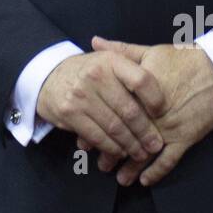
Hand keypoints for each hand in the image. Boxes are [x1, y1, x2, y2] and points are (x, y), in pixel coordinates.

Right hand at [35, 49, 164, 161]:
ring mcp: (81, 95)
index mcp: (110, 61)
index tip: (162, 112)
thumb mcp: (107, 60)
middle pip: (129, 110)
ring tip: (141, 153)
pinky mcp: (70, 113)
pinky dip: (112, 148)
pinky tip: (120, 152)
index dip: (155, 98)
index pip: (141, 79)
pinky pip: (97, 136)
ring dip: (131, 145)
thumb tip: (164, 85)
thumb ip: (133, 66)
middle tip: (155, 145)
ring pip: (114, 127)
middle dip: (146, 132)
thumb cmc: (88, 71)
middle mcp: (96, 75)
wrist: (48, 77)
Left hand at [80, 38, 212, 187]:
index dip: (97, 124)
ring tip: (117, 177)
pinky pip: (169, 160)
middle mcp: (152, 112)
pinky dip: (156, 172)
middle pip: (125, 135)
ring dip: (130, 166)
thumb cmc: (182, 59)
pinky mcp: (186, 137)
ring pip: (144, 152)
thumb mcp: (149, 51)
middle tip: (98, 162)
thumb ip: (120, 51)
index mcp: (139, 91)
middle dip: (110, 150)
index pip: (112, 110)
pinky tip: (143, 181)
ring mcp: (169, 126)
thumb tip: (94, 41)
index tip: (84, 135)